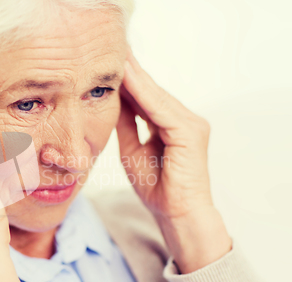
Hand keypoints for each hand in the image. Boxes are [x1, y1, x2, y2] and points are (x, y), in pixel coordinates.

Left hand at [117, 47, 231, 272]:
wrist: (177, 215)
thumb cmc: (157, 187)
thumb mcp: (133, 150)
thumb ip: (126, 125)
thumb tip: (111, 103)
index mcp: (172, 125)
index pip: (147, 98)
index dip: (128, 81)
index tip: (109, 65)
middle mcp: (184, 120)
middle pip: (152, 92)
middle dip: (131, 72)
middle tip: (112, 50)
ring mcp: (190, 124)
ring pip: (156, 95)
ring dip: (135, 76)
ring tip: (116, 56)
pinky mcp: (190, 132)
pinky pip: (160, 109)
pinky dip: (143, 93)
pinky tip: (126, 77)